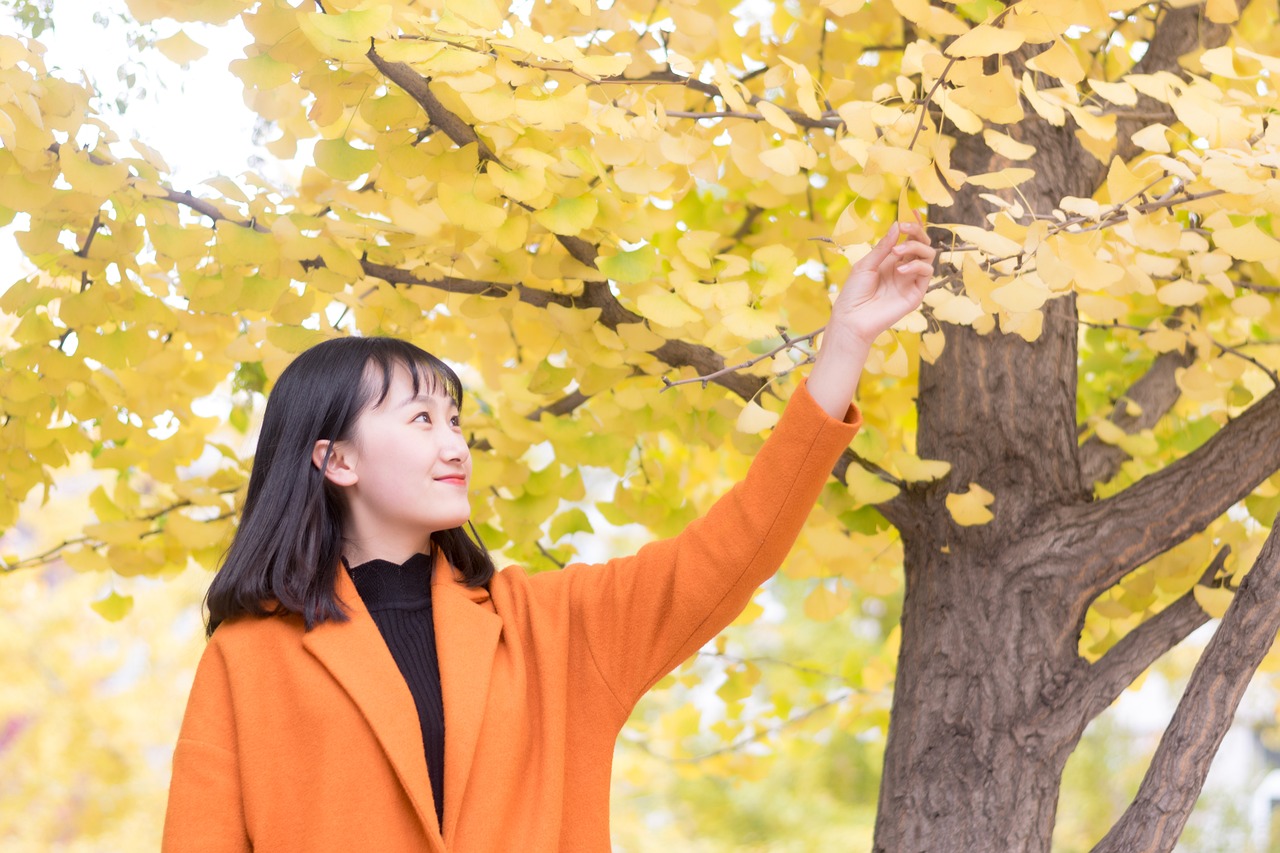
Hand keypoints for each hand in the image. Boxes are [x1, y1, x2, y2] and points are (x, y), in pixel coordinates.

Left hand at [830, 216, 934, 345]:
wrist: (853, 318)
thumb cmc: (854, 293)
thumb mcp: (866, 264)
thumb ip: (883, 247)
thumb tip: (896, 226)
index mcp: (891, 260)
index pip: (908, 239)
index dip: (913, 225)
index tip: (913, 211)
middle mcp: (904, 268)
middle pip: (922, 244)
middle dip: (916, 231)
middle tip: (904, 227)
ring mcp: (911, 280)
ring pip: (928, 255)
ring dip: (915, 247)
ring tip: (896, 253)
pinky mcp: (916, 293)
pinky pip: (927, 272)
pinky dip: (916, 265)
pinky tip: (900, 270)